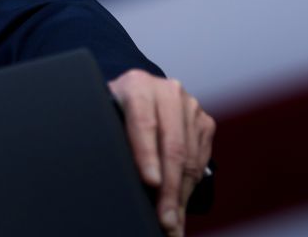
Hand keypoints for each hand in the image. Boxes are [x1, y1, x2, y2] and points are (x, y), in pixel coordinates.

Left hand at [108, 69, 214, 236]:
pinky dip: (189, 188)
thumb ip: (107, 132)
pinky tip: (179, 206)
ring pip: (189, 158)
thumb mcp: (104, 113)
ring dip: (181, 195)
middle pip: (172, 146)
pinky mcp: (204, 122)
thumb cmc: (113, 108)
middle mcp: (168, 92)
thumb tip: (103, 171)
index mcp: (137, 85)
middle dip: (168, 188)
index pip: (143, 123)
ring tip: (172, 221)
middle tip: (164, 218)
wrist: (138, 92)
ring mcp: (190, 106)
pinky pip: (200, 161)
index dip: (147, 155)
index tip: (150, 182)